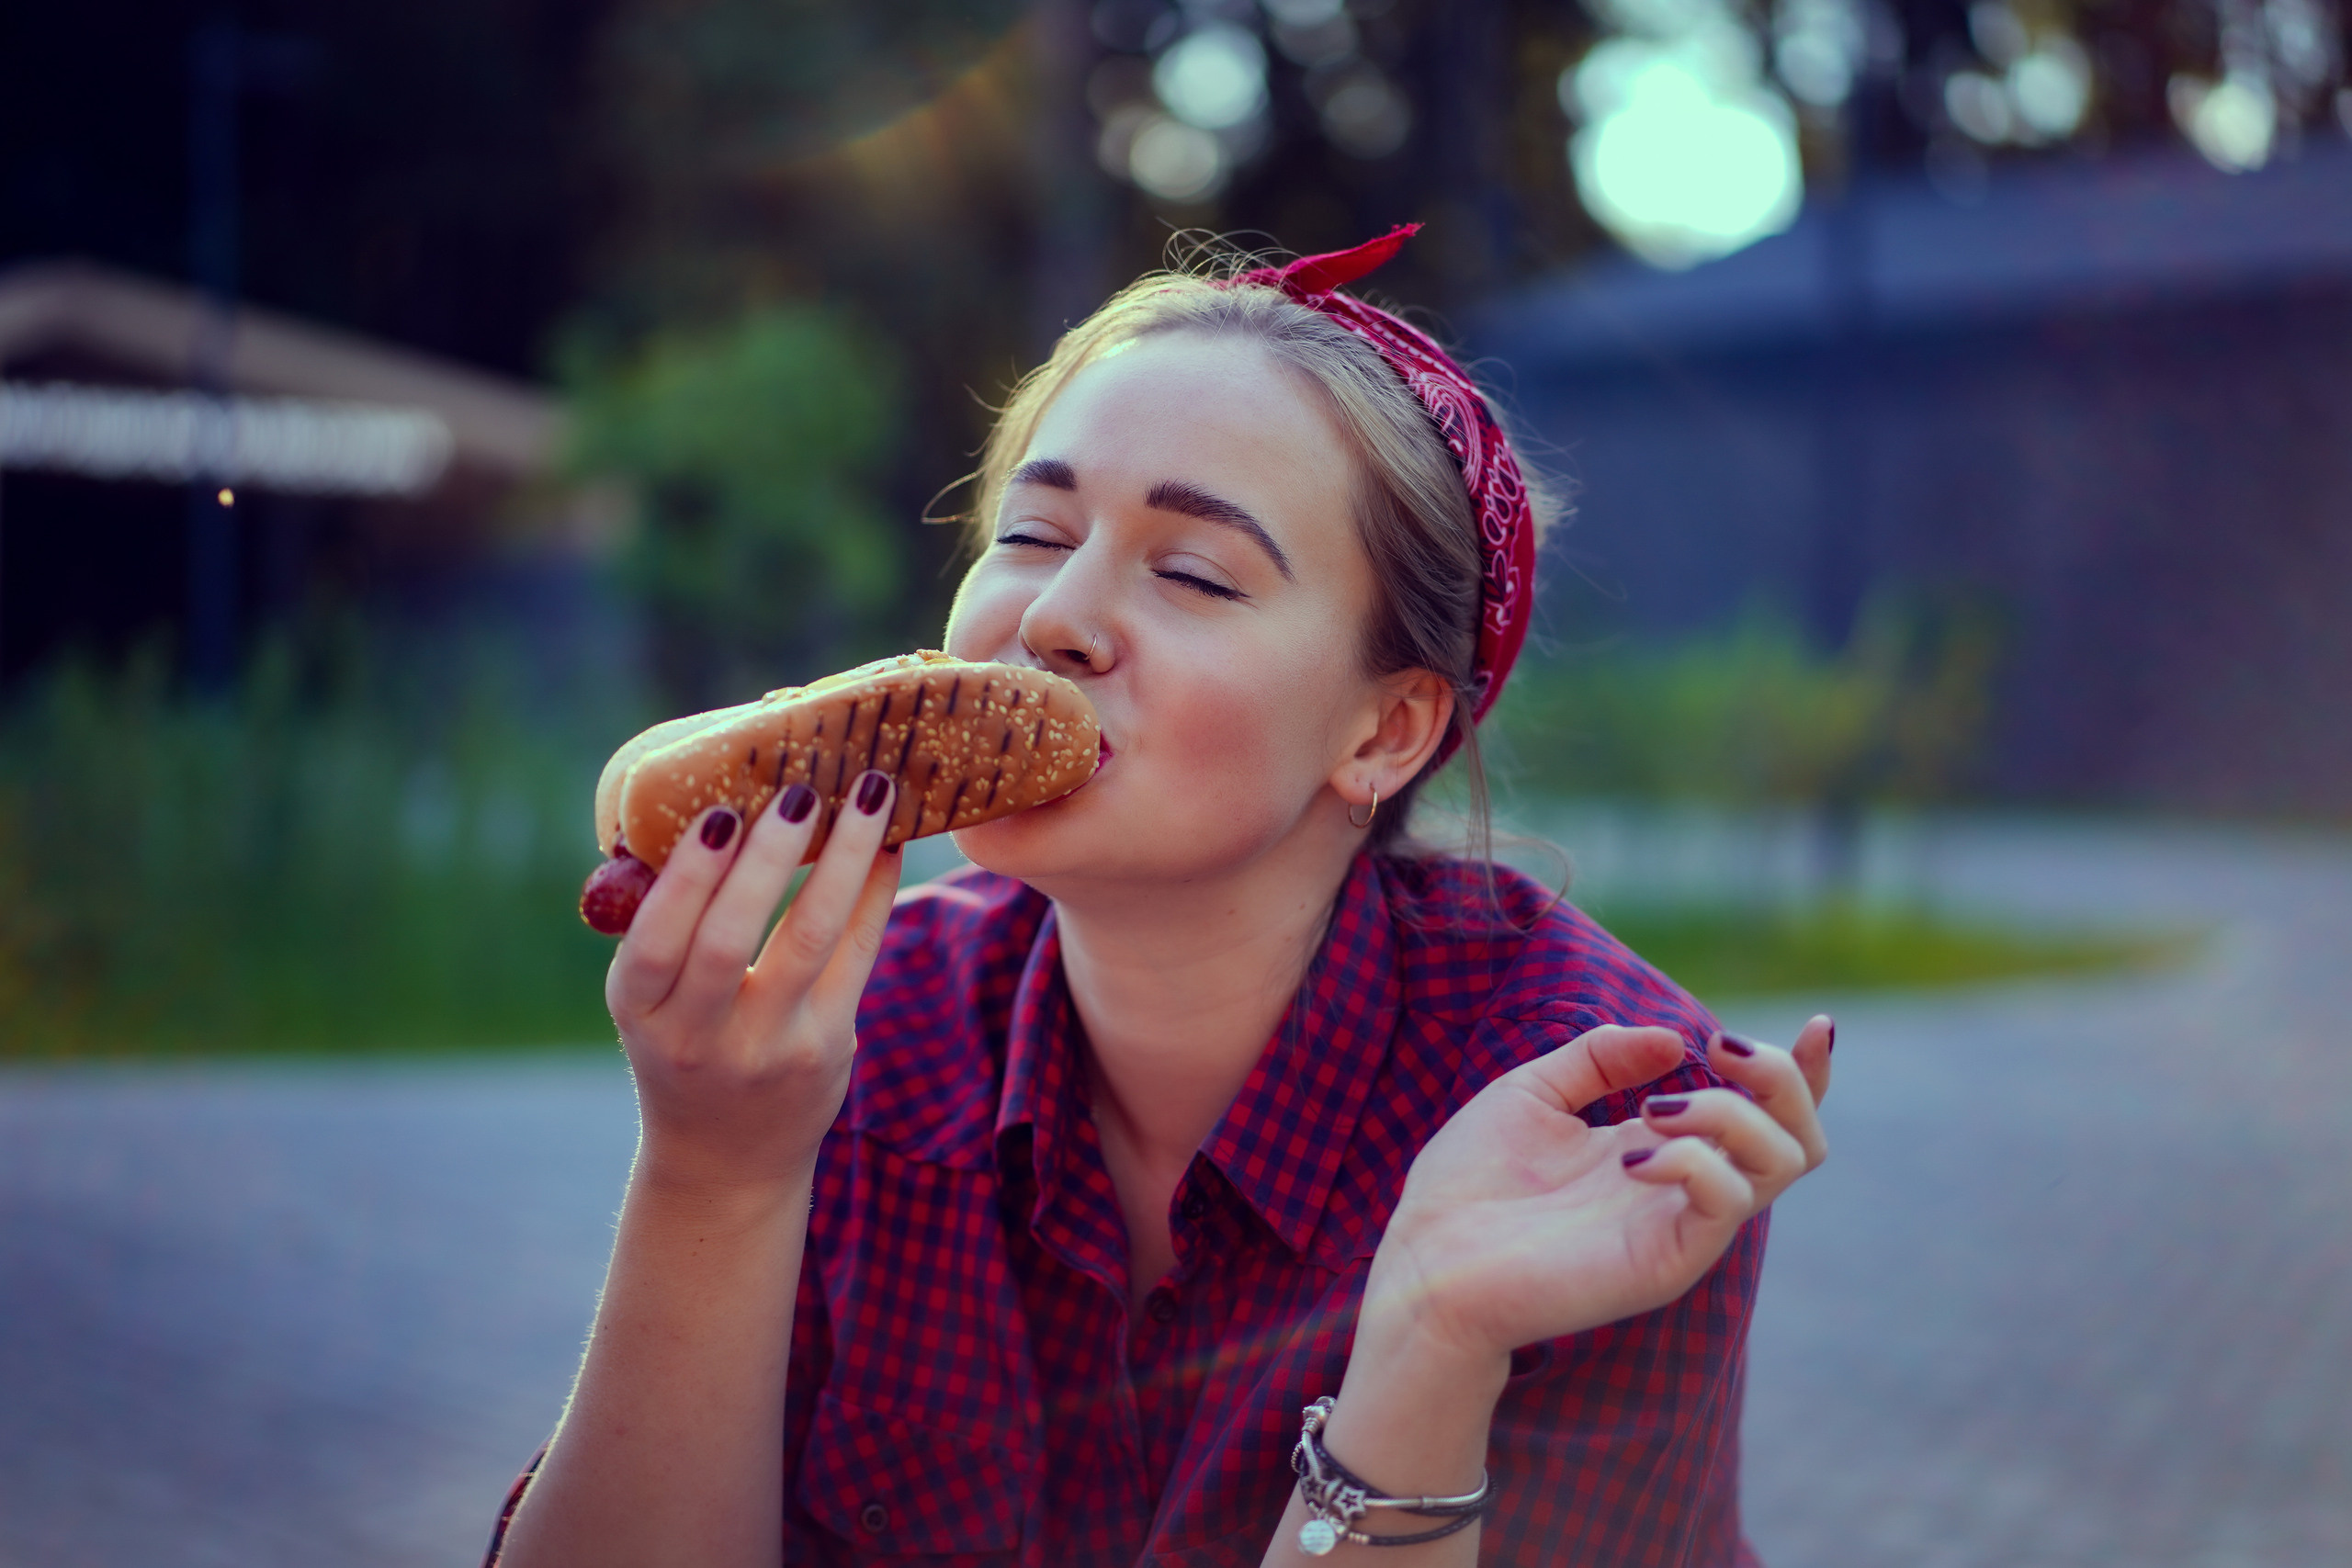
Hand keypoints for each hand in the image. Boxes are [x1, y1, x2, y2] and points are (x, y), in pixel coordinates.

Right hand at [603, 773, 903, 1195]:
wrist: (727, 1157)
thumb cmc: (685, 1044)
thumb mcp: (652, 1000)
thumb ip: (671, 925)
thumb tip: (715, 798)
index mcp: (639, 1011)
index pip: (655, 941)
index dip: (688, 878)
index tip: (720, 812)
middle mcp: (698, 1035)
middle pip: (731, 940)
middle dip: (767, 859)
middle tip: (799, 790)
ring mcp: (768, 1046)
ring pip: (810, 940)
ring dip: (843, 859)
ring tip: (870, 793)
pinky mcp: (827, 1047)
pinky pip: (857, 955)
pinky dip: (872, 891)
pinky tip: (888, 843)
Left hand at [1361, 1018, 1832, 1373]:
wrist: (1426, 1263)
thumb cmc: (1468, 1185)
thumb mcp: (1534, 1092)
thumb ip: (1600, 1058)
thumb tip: (1675, 1037)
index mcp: (1661, 1149)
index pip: (1764, 1114)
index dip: (1803, 1072)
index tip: (1815, 1024)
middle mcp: (1683, 1189)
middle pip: (1799, 1140)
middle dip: (1784, 1080)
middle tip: (1721, 1050)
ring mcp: (1680, 1227)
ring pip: (1781, 1165)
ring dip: (1735, 1113)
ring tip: (1657, 1107)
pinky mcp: (1666, 1262)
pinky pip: (1726, 1205)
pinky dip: (1695, 1161)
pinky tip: (1630, 1157)